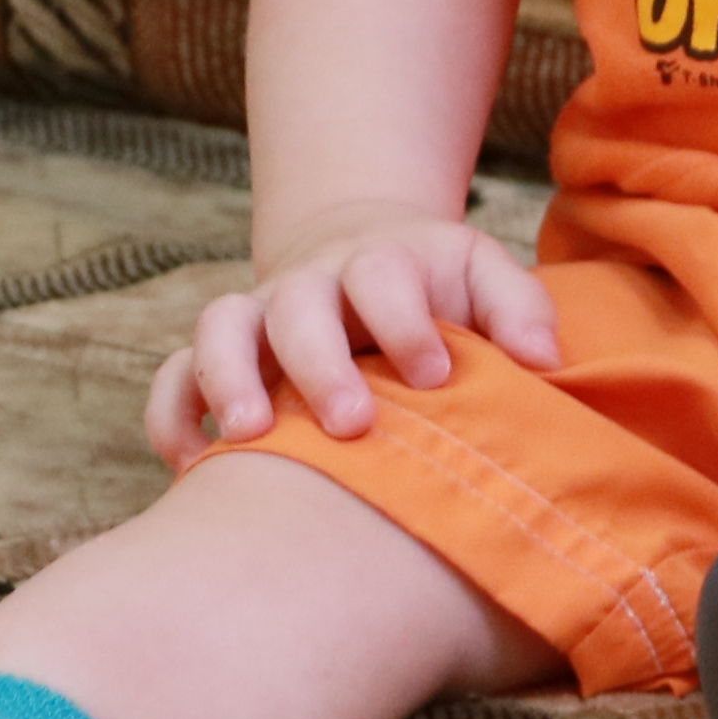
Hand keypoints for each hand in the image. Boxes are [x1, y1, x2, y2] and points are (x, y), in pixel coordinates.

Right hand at [149, 206, 561, 460]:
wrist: (359, 251)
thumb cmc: (436, 286)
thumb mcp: (481, 274)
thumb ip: (517, 306)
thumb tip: (544, 360)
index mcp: (381, 263)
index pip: (383, 276)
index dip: (405, 323)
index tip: (435, 376)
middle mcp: (310, 284)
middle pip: (298, 306)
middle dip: (320, 365)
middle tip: (353, 425)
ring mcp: (258, 317)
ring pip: (220, 327)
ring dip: (227, 378)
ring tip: (249, 438)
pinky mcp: (221, 354)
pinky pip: (173, 376)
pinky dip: (173, 416)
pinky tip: (194, 467)